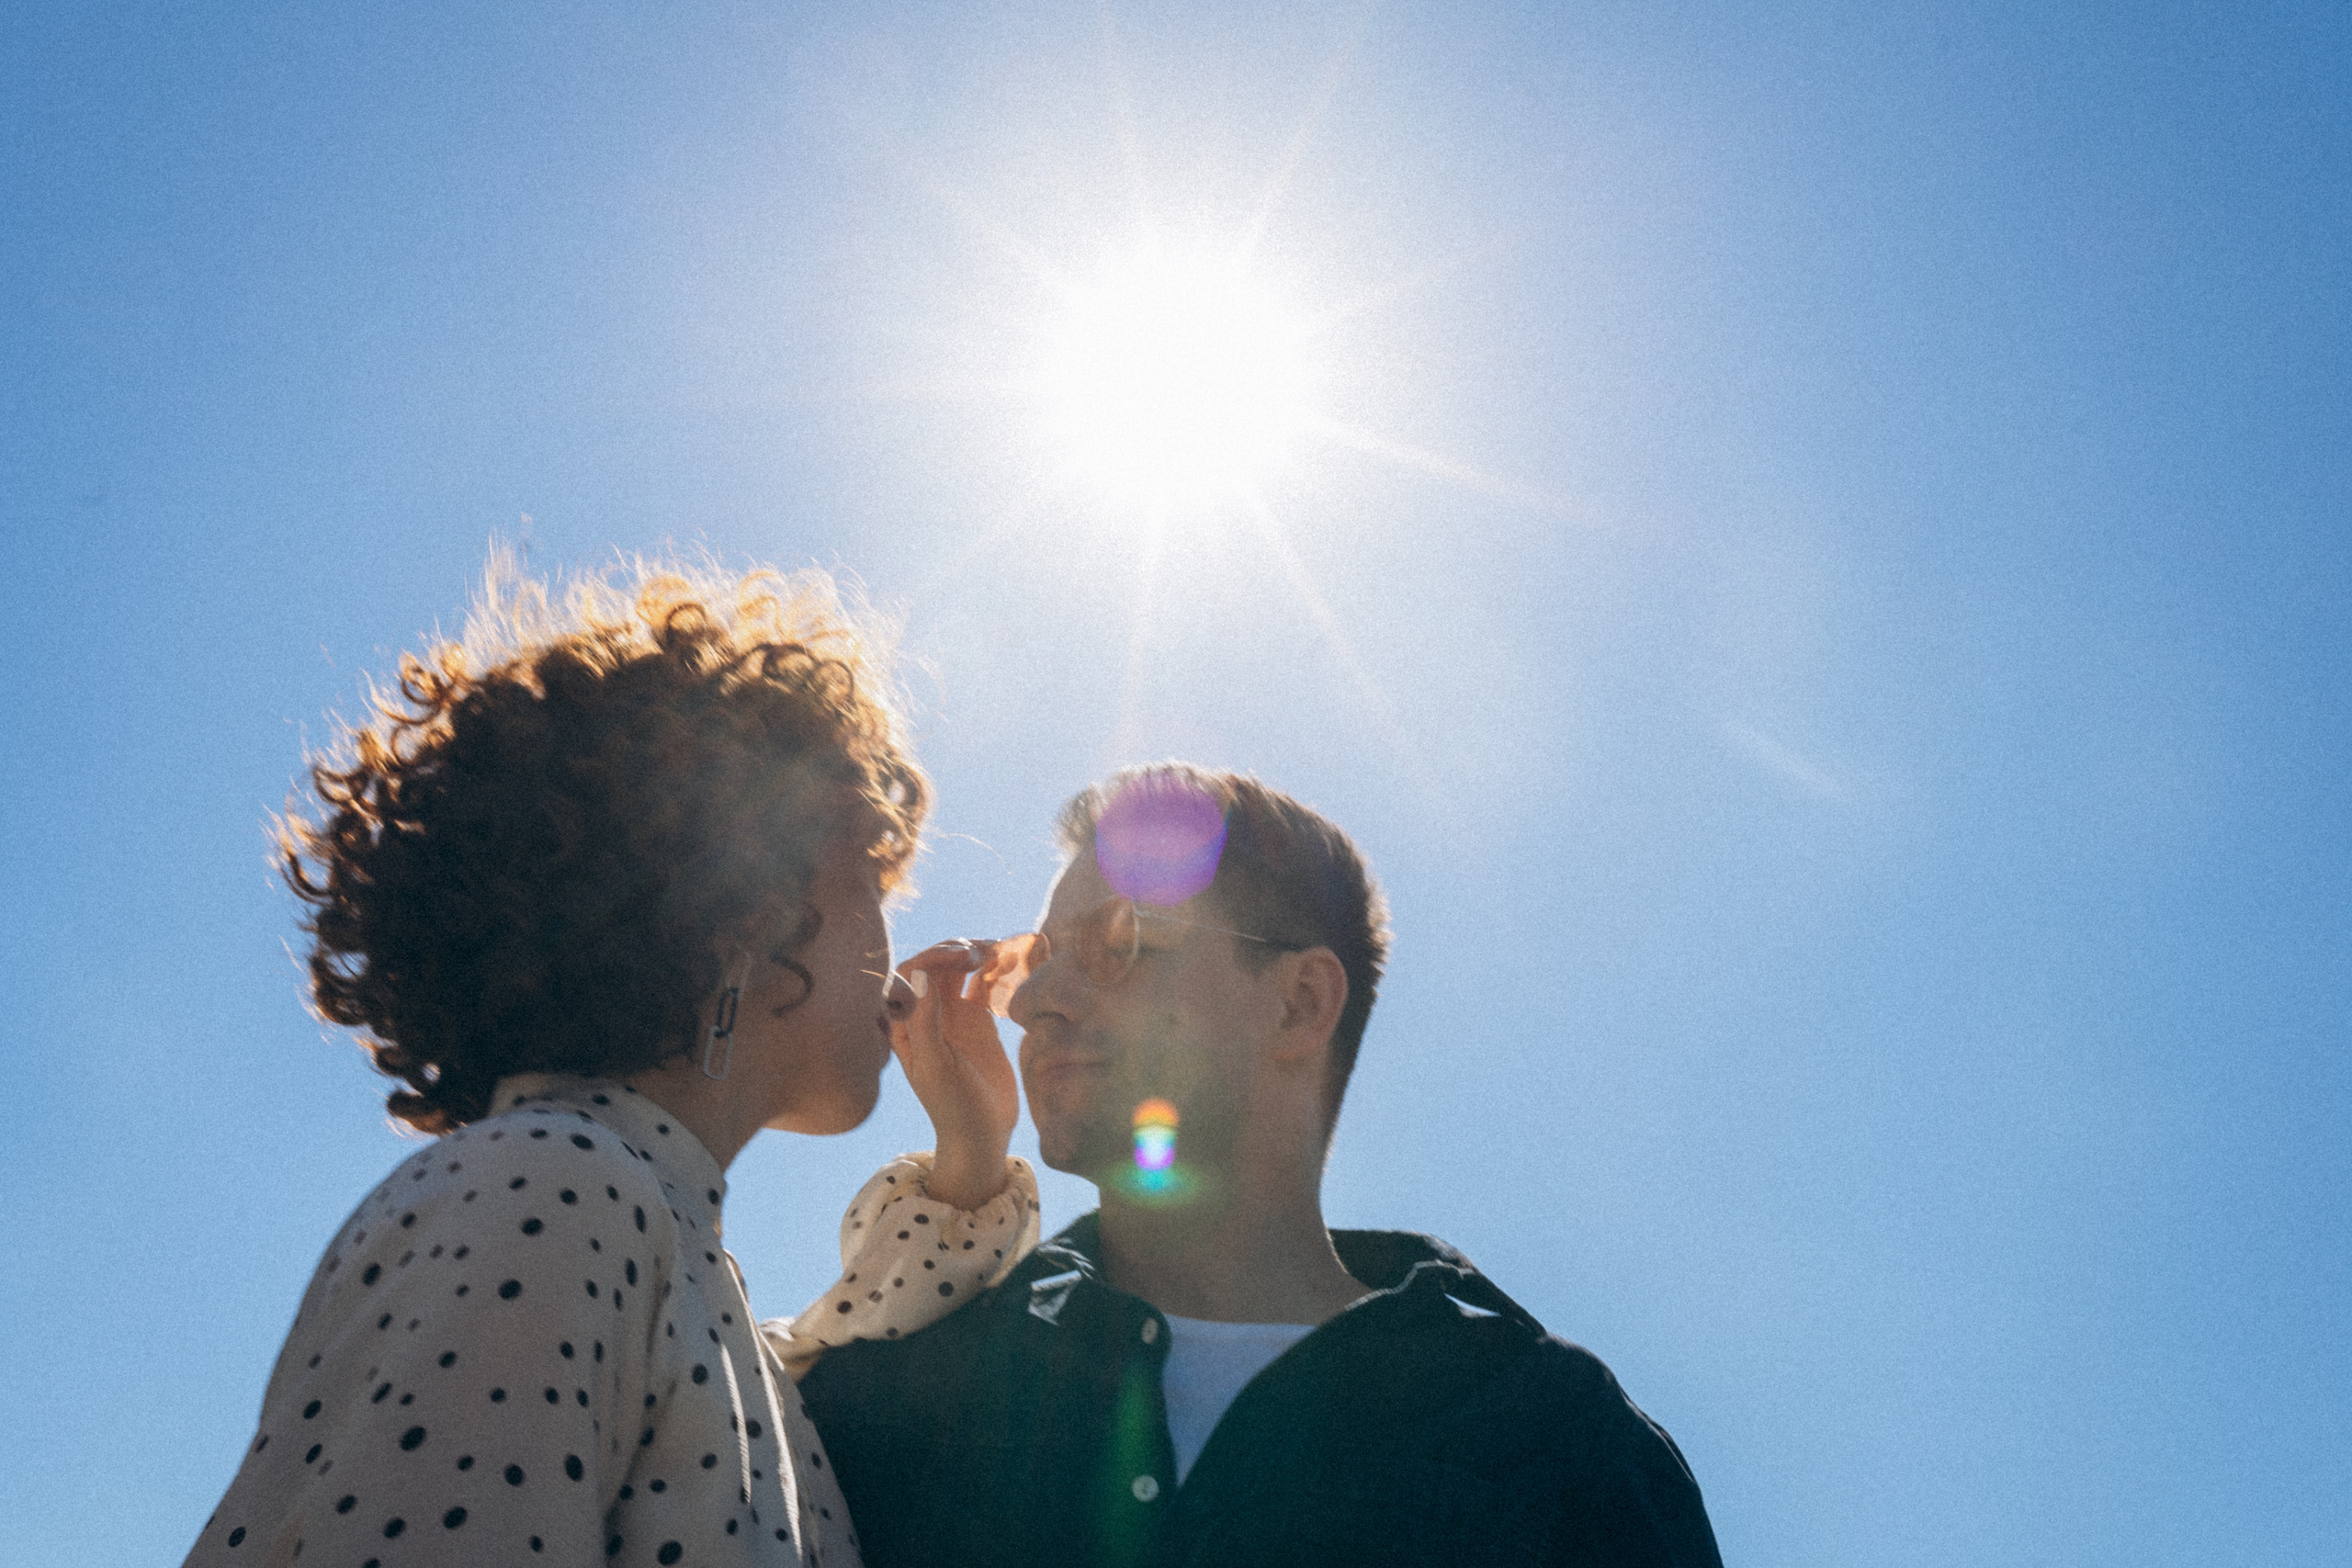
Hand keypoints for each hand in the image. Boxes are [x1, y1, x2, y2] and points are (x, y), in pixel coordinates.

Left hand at [892, 941, 1019, 1209]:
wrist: (982, 1134)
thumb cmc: (953, 1106)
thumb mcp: (936, 1068)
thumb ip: (925, 1022)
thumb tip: (920, 974)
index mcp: (906, 1024)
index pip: (909, 973)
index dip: (933, 956)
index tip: (963, 957)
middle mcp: (926, 1013)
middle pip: (933, 964)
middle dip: (955, 950)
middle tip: (982, 952)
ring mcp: (952, 1014)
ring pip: (958, 969)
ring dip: (974, 953)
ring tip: (997, 949)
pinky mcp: (977, 1019)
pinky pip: (982, 984)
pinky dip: (994, 969)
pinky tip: (1009, 962)